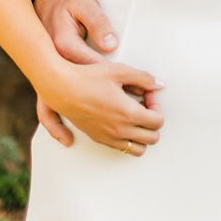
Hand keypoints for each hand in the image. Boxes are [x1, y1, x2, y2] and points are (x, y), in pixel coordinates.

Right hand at [33, 0, 161, 150]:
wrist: (60, 87)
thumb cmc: (89, 76)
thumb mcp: (120, 70)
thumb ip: (144, 78)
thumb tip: (159, 84)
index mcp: (128, 113)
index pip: (157, 122)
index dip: (157, 107)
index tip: (147, 94)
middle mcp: (119, 130)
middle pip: (151, 138)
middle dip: (152, 121)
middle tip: (143, 104)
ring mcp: (107, 137)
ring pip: (137, 149)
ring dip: (141, 134)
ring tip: (133, 114)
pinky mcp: (97, 138)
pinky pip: (120, 148)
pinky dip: (127, 138)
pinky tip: (119, 117)